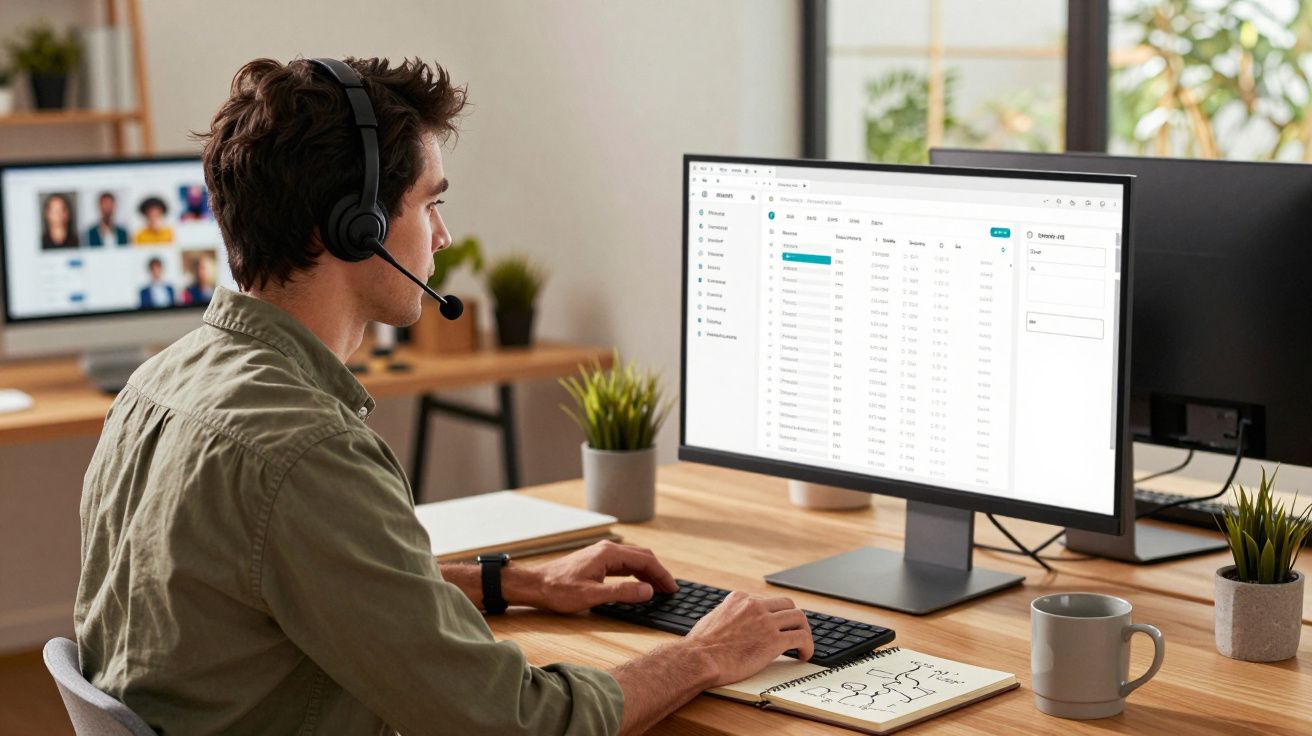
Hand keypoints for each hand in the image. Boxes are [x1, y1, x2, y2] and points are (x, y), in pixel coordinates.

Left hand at [513, 540, 678, 613]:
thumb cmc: (558, 590)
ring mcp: (601, 554)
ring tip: (658, 589)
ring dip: (648, 573)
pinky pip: (624, 564)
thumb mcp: (592, 596)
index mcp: (608, 554)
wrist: (534, 585)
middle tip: (670, 590)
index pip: (645, 560)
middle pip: (642, 557)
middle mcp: (607, 549)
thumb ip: (622, 593)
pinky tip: (639, 584)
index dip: (662, 575)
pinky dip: (636, 573)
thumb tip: (648, 591)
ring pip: (633, 560)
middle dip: (658, 572)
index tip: (672, 588)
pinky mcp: (596, 561)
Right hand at [681, 591, 812, 685]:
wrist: (699, 658)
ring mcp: (765, 622)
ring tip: (803, 645)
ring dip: (804, 631)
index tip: (776, 626)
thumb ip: (727, 614)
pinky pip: (801, 638)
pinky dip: (808, 646)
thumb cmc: (700, 645)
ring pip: (799, 618)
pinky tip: (804, 655)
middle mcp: (754, 605)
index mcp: (739, 598)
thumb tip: (731, 620)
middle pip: (787, 605)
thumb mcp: (713, 617)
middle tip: (794, 633)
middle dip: (793, 619)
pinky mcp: (773, 641)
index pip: (767, 601)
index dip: (774, 615)